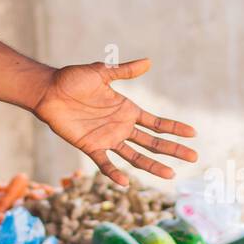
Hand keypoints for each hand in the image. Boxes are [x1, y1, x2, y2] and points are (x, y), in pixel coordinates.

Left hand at [32, 58, 195, 186]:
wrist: (49, 91)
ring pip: (135, 156)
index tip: (193, 133)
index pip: (156, 123)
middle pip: (152, 142)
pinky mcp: (90, 146)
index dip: (174, 128)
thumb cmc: (73, 79)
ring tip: (170, 175)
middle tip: (194, 157)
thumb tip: (149, 61)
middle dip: (172, 149)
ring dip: (152, 165)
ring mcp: (107, 138)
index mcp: (127, 110)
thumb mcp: (101, 73)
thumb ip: (124, 70)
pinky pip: (105, 163)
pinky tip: (127, 182)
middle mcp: (121, 126)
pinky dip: (115, 173)